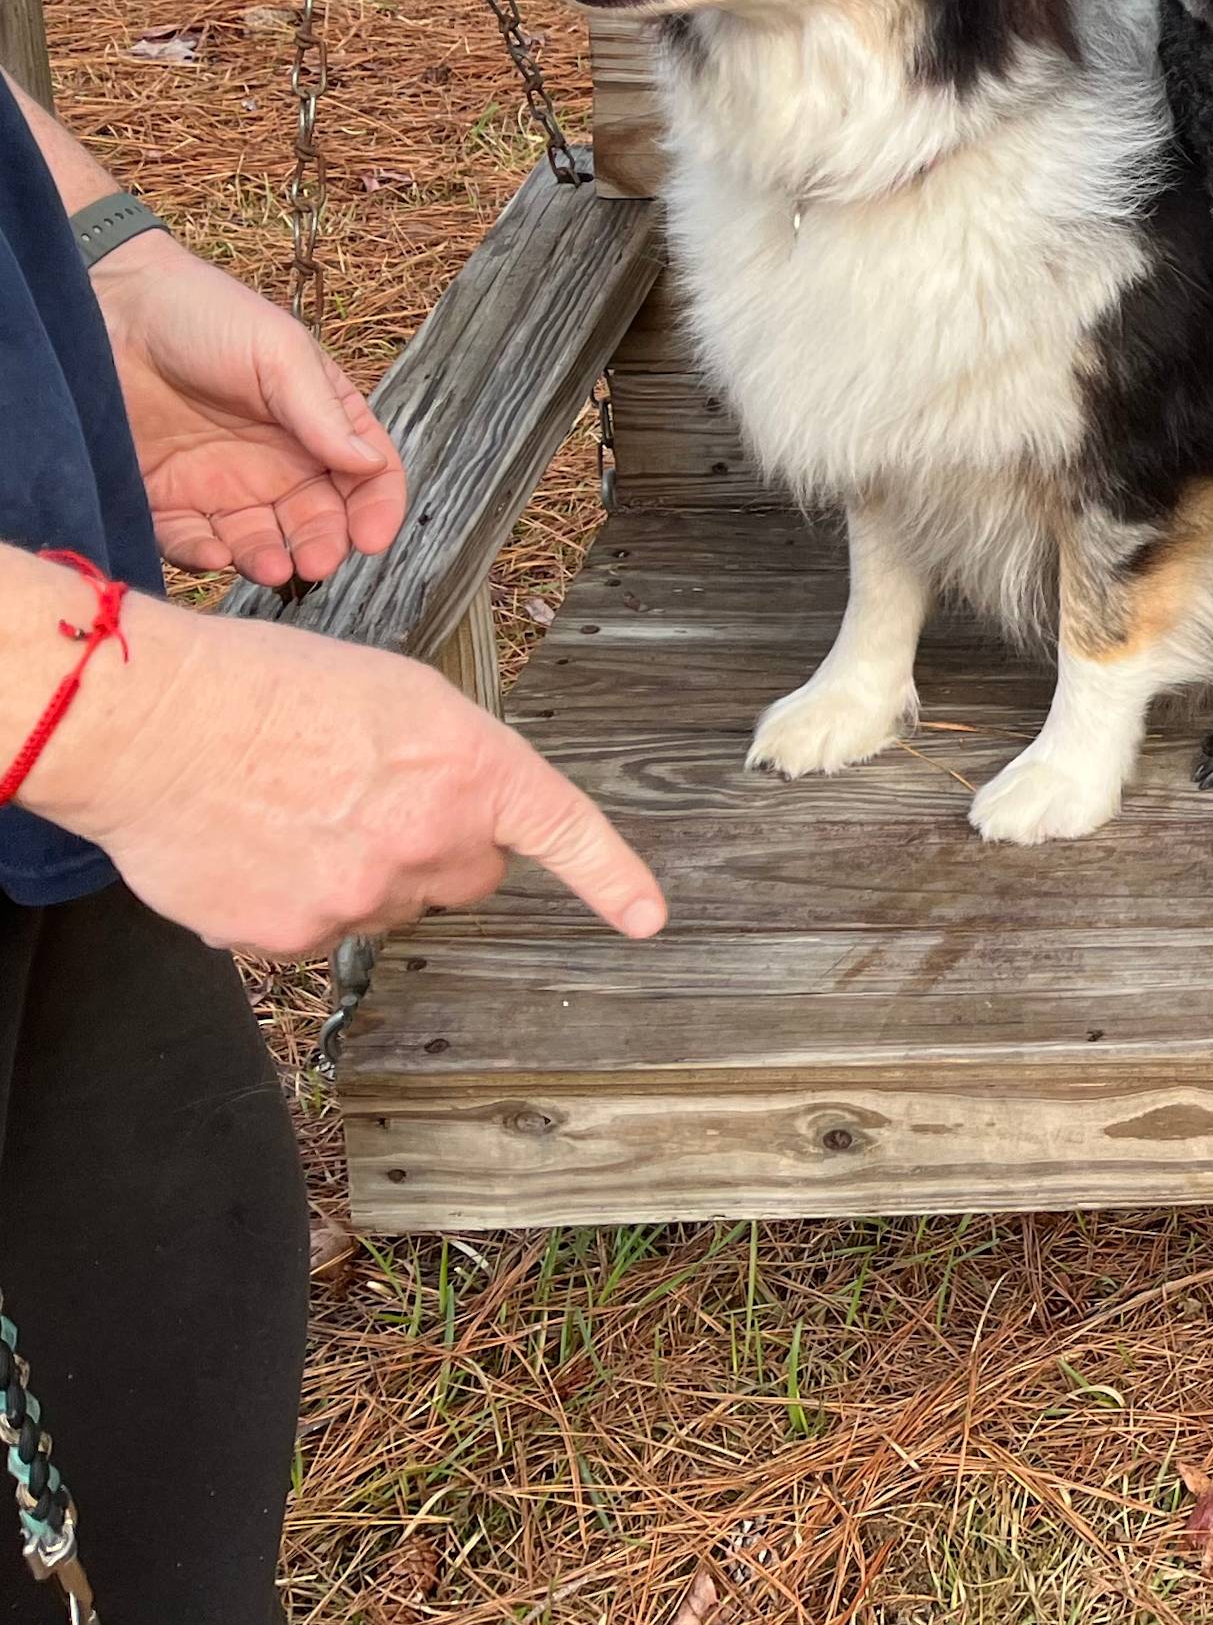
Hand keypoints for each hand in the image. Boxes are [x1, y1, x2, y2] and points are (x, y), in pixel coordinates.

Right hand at [15, 584, 664, 956]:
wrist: (154, 724)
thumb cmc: (265, 687)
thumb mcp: (395, 695)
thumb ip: (448, 760)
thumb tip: (451, 809)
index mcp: (469, 768)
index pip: (562, 830)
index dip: (611, 878)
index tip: (647, 917)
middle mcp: (428, 841)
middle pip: (467, 876)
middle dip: (439, 851)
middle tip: (372, 802)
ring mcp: (360, 897)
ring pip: (385, 905)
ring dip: (359, 873)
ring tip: (292, 809)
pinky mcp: (291, 937)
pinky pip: (313, 930)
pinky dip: (290, 899)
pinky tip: (253, 843)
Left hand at [87, 235, 406, 587]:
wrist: (106, 309)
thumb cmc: (204, 315)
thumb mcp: (280, 354)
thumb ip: (323, 414)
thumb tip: (370, 463)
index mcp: (316, 421)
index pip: (365, 474)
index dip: (377, 508)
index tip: (372, 538)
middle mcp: (276, 459)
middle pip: (316, 518)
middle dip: (323, 545)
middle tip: (318, 562)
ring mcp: (220, 482)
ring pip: (258, 540)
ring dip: (270, 559)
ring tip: (274, 568)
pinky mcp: (164, 497)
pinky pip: (190, 541)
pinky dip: (206, 556)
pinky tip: (216, 554)